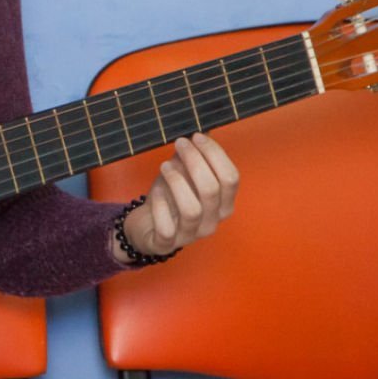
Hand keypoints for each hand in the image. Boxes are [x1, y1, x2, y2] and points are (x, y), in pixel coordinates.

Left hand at [113, 133, 238, 263]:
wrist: (147, 226)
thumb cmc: (169, 197)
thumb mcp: (182, 174)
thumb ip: (192, 157)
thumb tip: (197, 133)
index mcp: (223, 204)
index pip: (231, 178)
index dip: (215, 154)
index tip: (197, 136)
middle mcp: (212, 221)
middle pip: (212, 190)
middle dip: (195, 161)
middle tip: (180, 143)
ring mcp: (190, 235)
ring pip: (192, 210)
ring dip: (177, 182)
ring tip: (165, 165)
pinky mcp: (167, 244)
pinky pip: (166, 228)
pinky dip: (159, 206)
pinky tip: (154, 192)